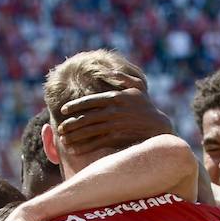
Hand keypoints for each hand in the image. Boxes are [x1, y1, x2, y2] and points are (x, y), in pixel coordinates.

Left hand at [55, 75, 173, 155]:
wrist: (159, 126)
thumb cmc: (146, 106)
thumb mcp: (138, 86)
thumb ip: (122, 77)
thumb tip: (110, 69)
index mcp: (114, 97)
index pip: (89, 101)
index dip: (75, 106)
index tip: (64, 110)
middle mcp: (112, 111)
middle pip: (86, 117)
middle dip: (71, 123)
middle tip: (60, 129)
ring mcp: (114, 125)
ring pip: (88, 131)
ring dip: (74, 136)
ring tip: (63, 140)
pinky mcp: (117, 138)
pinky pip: (96, 143)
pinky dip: (84, 147)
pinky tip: (74, 150)